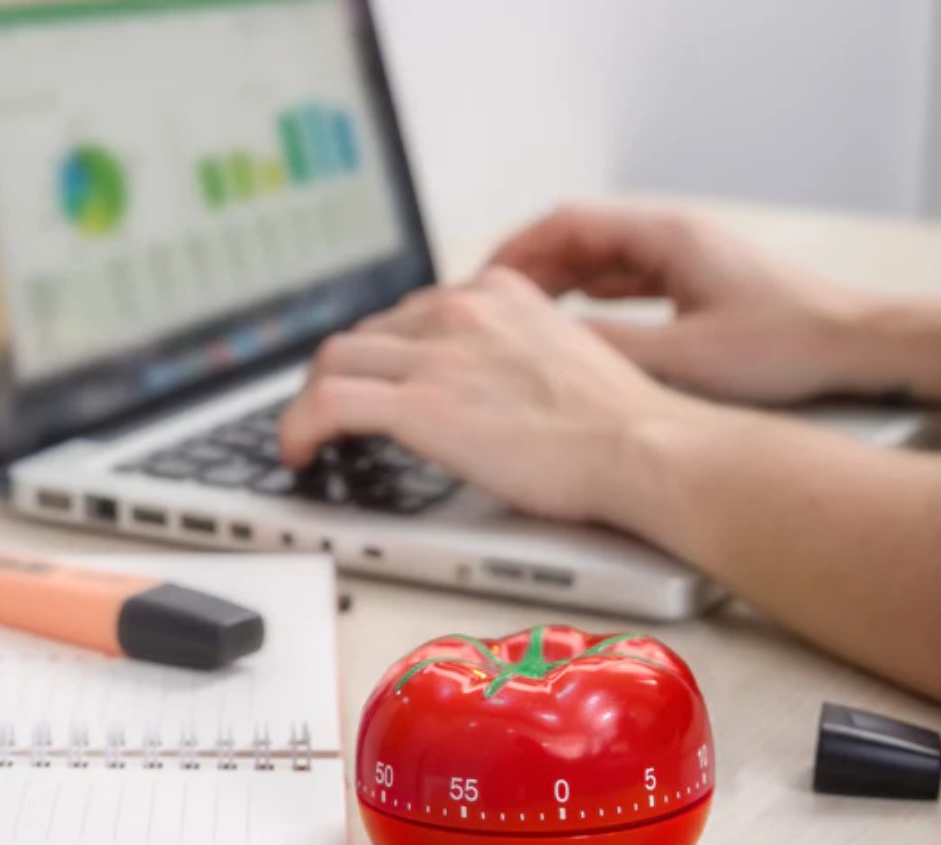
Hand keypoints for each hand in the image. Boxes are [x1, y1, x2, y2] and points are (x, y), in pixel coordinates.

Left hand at [279, 267, 697, 521]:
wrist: (642, 447)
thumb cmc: (619, 423)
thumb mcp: (564, 356)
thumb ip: (516, 353)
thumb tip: (489, 387)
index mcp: (498, 294)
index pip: (412, 312)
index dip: (383, 352)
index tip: (376, 378)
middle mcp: (461, 310)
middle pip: (366, 333)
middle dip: (344, 373)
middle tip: (337, 411)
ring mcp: (437, 353)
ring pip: (334, 360)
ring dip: (313, 399)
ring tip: (311, 438)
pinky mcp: (419, 404)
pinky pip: (326, 404)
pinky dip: (298, 428)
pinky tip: (300, 453)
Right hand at [489, 203, 867, 404]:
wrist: (854, 346)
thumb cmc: (785, 345)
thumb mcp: (685, 356)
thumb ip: (613, 348)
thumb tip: (549, 348)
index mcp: (666, 237)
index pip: (569, 223)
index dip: (517, 249)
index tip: (482, 278)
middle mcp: (673, 238)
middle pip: (580, 239)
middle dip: (530, 268)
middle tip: (489, 303)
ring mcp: (686, 260)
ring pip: (603, 262)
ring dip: (560, 285)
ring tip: (518, 317)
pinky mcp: (697, 286)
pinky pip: (627, 284)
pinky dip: (593, 299)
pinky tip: (575, 328)